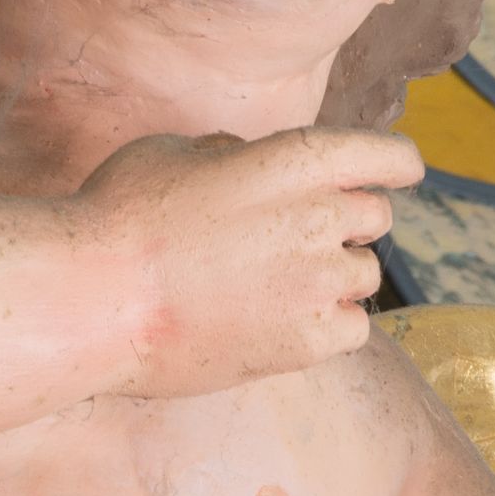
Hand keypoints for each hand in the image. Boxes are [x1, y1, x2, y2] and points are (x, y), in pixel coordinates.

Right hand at [77, 125, 408, 398]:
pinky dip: (331, 325)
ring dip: (334, 276)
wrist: (95, 300)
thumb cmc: (120, 218)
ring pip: (364, 274)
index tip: (399, 173)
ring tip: (277, 287)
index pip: (384, 156)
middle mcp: (319, 216)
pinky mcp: (306, 342)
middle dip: (346, 222)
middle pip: (374, 216)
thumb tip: (249, 162)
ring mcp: (317, 282)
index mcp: (294, 159)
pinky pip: (354, 329)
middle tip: (298, 240)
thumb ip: (232, 154)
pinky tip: (287, 323)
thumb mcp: (175, 152)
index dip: (395, 164)